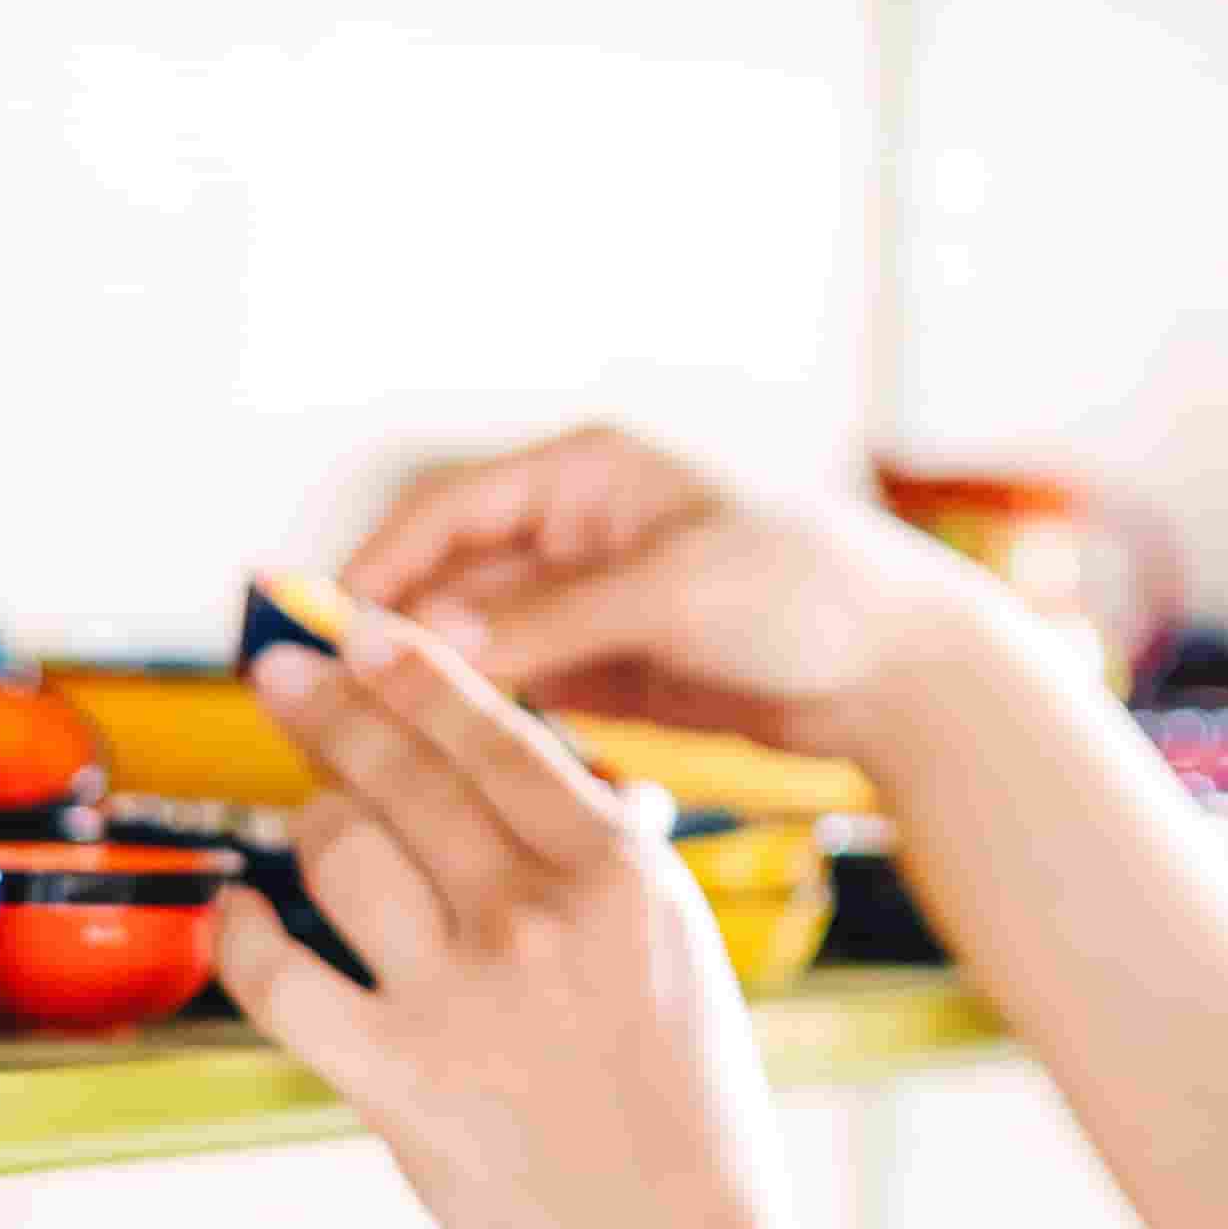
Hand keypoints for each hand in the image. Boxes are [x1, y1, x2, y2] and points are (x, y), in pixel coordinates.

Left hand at [218, 618, 808, 1228]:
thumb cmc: (696, 1132)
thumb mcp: (683, 963)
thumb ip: (615, 870)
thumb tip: (578, 792)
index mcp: (623, 873)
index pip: (493, 733)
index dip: (411, 672)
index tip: (361, 635)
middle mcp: (540, 914)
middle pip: (400, 772)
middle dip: (328, 708)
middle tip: (283, 674)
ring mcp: (463, 995)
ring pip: (337, 849)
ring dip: (309, 825)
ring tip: (308, 825)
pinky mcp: (397, 1080)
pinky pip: (278, 975)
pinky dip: (242, 935)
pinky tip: (237, 915)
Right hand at [340, 425, 1010, 760]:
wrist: (901, 669)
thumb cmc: (806, 591)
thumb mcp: (672, 594)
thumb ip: (552, 622)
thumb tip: (431, 652)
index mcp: (590, 472)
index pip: (451, 508)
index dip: (380, 563)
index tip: (326, 625)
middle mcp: (577, 530)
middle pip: (451, 578)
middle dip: (394, 630)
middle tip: (333, 698)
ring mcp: (589, 603)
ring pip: (478, 640)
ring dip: (431, 681)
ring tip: (375, 738)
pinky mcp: (609, 669)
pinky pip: (519, 689)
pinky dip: (481, 715)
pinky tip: (447, 757)